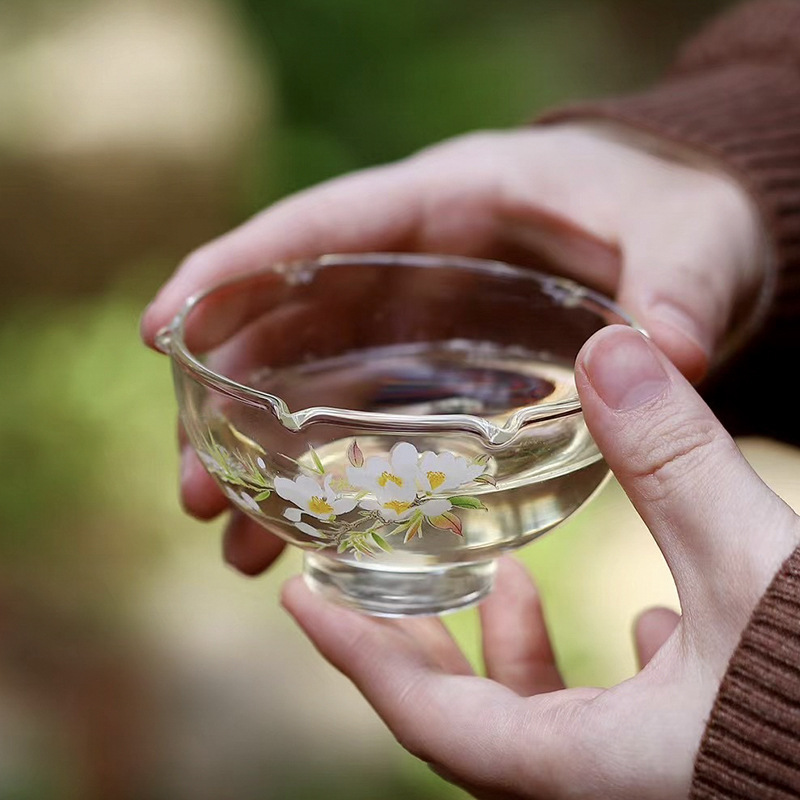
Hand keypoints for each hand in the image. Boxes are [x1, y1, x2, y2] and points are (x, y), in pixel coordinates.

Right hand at [140, 125, 767, 575]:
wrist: (692, 243)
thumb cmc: (683, 215)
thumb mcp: (688, 237)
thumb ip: (680, 285)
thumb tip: (671, 353)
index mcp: (447, 201)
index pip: (320, 227)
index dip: (231, 271)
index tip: (160, 328)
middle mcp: (412, 264)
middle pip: (288, 325)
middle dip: (229, 405)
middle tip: (194, 494)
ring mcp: (419, 325)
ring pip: (312, 386)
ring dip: (265, 464)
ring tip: (234, 544)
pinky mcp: (438, 375)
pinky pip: (361, 421)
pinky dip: (327, 478)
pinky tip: (307, 541)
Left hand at [282, 325, 799, 799]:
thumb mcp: (762, 570)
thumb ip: (680, 464)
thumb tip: (615, 347)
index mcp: (596, 773)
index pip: (433, 723)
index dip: (358, 657)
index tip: (299, 600)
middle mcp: (610, 791)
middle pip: (474, 730)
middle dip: (415, 654)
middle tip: (371, 585)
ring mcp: (655, 782)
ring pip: (549, 728)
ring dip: (514, 657)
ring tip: (496, 584)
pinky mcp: (705, 763)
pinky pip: (627, 720)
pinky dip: (605, 670)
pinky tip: (643, 613)